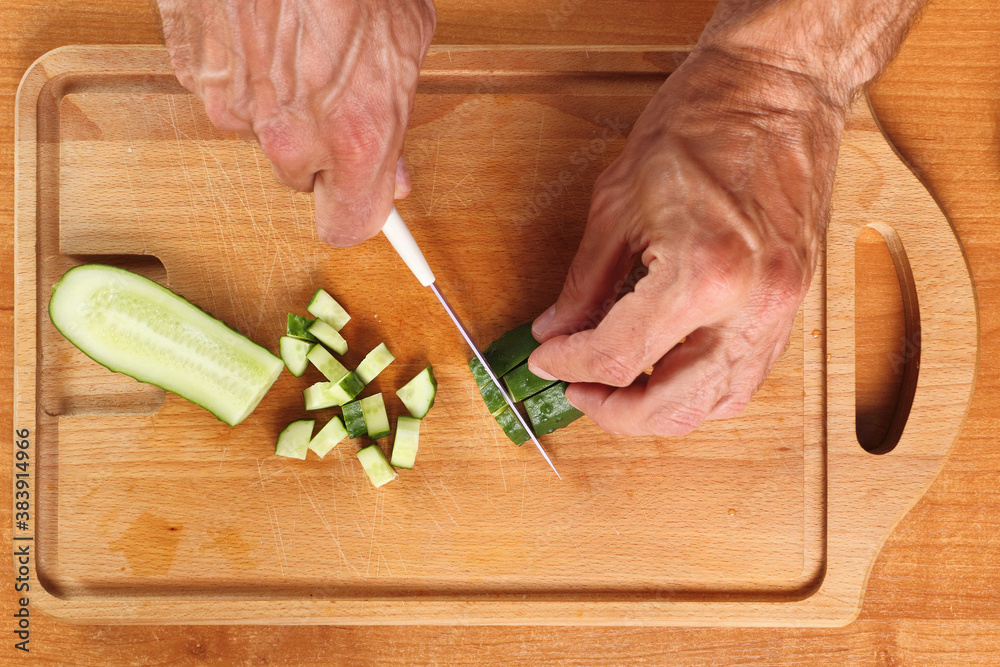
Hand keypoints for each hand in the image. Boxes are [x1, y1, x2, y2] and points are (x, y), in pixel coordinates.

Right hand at [157, 0, 435, 245]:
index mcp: (355, 135)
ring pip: (261, 134)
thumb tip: (394, 171)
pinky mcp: (195, 73)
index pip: (350, 225)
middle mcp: (291, 136)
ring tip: (295, 43)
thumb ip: (396, 117)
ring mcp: (235, 107)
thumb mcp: (404, 38)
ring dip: (278, 106)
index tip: (371, 206)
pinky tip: (258, 29)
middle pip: (304, 178)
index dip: (362, 211)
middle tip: (333, 92)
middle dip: (321, 148)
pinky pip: (224, 94)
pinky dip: (240, 71)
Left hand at [527, 48, 845, 435]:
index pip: (619, 356)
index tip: (547, 361)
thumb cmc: (705, 123)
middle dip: (615, 412)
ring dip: (661, 409)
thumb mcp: (618, 202)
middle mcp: (750, 306)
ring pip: (717, 403)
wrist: (779, 88)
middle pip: (672, 406)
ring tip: (620, 388)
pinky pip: (747, 377)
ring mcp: (779, 310)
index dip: (571, 366)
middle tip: (580, 391)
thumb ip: (584, 282)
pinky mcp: (792, 305)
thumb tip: (558, 330)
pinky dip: (702, 390)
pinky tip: (670, 372)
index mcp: (702, 275)